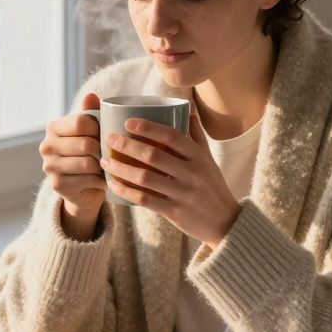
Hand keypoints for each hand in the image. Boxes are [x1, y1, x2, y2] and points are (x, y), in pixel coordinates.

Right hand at [39, 93, 104, 236]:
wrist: (83, 188)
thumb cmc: (89, 153)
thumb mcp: (91, 130)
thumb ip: (91, 112)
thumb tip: (90, 95)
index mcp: (53, 128)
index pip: (80, 122)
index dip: (99, 128)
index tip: (105, 134)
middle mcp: (46, 146)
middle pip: (85, 144)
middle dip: (103, 149)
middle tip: (111, 154)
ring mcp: (49, 167)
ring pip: (88, 163)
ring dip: (103, 165)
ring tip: (109, 165)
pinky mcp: (57, 184)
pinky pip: (88, 179)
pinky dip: (101, 180)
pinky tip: (104, 179)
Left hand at [100, 113, 241, 248]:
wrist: (226, 222)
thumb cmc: (213, 186)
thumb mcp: (208, 159)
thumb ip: (196, 135)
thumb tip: (187, 108)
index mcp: (199, 156)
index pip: (172, 136)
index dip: (149, 127)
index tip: (128, 122)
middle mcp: (191, 173)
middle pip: (153, 155)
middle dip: (127, 145)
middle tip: (109, 139)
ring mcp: (183, 194)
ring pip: (145, 178)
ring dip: (121, 168)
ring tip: (105, 162)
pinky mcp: (174, 212)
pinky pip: (145, 200)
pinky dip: (126, 191)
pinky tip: (113, 184)